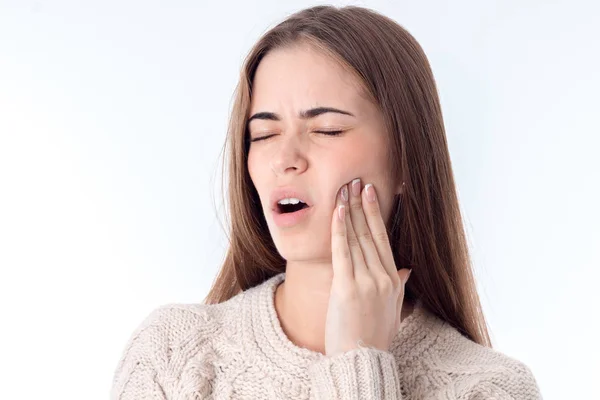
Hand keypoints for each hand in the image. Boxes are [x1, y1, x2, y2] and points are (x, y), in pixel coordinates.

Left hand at [325, 178, 411, 356]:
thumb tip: (406, 270)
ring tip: (344, 188)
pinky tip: (337, 211)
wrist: (362, 360)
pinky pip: (342, 252)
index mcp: (392, 280)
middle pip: (371, 233)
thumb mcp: (392, 309)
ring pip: (357, 238)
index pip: (383, 239)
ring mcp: (367, 281)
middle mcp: (383, 277)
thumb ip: (398, 286)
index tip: (372, 192)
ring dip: (349, 211)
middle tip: (356, 180)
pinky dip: (339, 229)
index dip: (376, 214)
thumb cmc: (373, 337)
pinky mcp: (347, 288)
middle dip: (363, 204)